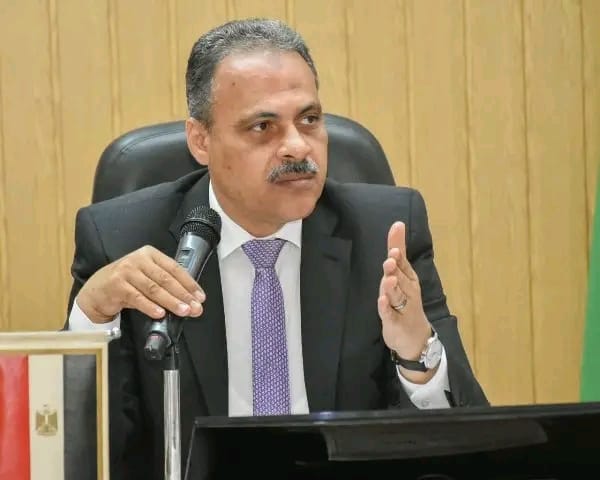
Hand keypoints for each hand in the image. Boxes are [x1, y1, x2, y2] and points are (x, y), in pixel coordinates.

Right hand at [76, 245, 204, 323]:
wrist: (97, 290)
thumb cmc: (127, 283)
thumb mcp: (146, 276)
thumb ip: (165, 283)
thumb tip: (189, 299)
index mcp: (150, 254)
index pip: (174, 268)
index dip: (189, 283)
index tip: (200, 296)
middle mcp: (138, 260)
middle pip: (166, 279)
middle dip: (183, 295)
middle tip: (195, 307)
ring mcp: (126, 272)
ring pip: (154, 288)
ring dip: (171, 302)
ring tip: (183, 311)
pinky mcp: (117, 285)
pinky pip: (137, 298)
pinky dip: (150, 306)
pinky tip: (160, 314)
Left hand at [378, 222, 431, 366]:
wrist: (415, 338)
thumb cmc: (405, 303)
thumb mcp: (400, 277)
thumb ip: (397, 254)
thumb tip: (397, 225)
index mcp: (408, 278)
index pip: (402, 259)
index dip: (398, 245)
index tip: (396, 231)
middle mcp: (407, 290)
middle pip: (400, 276)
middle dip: (396, 267)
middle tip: (391, 257)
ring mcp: (402, 307)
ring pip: (396, 294)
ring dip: (392, 286)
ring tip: (388, 278)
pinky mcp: (395, 322)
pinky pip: (389, 314)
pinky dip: (386, 307)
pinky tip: (382, 301)